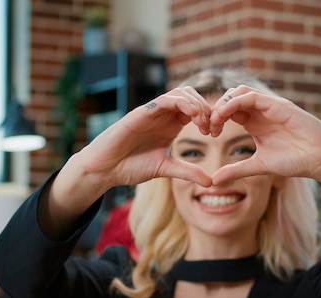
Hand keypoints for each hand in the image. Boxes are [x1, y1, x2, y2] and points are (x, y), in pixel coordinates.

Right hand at [77, 87, 213, 187]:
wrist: (105, 168)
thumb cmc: (131, 166)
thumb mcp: (166, 169)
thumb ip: (188, 172)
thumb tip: (211, 182)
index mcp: (170, 124)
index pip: (195, 109)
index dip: (209, 117)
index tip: (216, 133)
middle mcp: (163, 115)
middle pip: (191, 96)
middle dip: (206, 109)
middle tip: (211, 128)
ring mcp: (152, 112)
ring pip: (180, 93)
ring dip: (196, 104)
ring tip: (203, 123)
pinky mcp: (141, 113)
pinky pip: (164, 100)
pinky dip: (181, 103)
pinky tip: (192, 115)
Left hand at [208, 85, 320, 184]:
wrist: (320, 159)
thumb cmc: (295, 160)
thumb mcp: (258, 166)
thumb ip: (236, 170)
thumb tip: (214, 181)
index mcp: (255, 121)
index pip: (228, 110)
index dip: (215, 118)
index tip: (207, 134)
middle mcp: (261, 110)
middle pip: (230, 97)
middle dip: (215, 109)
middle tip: (208, 127)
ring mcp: (270, 105)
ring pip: (239, 92)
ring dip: (223, 105)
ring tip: (214, 122)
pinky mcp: (279, 105)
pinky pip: (252, 96)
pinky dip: (235, 103)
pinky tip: (225, 117)